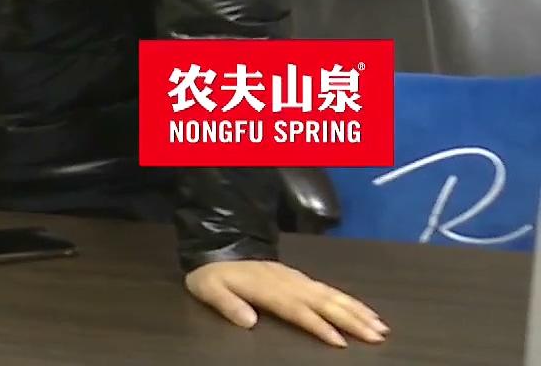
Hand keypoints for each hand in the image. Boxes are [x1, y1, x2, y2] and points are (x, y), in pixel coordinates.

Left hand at [185, 260, 388, 347]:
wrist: (218, 248)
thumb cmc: (213, 276)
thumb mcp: (209, 288)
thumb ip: (227, 304)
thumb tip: (248, 321)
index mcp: (268, 289)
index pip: (297, 310)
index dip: (318, 325)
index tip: (339, 341)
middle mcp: (288, 283)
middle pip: (324, 303)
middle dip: (351, 320)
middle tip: (377, 336)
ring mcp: (297, 279)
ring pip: (332, 295)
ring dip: (357, 311)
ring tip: (380, 327)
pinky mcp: (300, 278)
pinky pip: (329, 289)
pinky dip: (350, 300)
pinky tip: (365, 310)